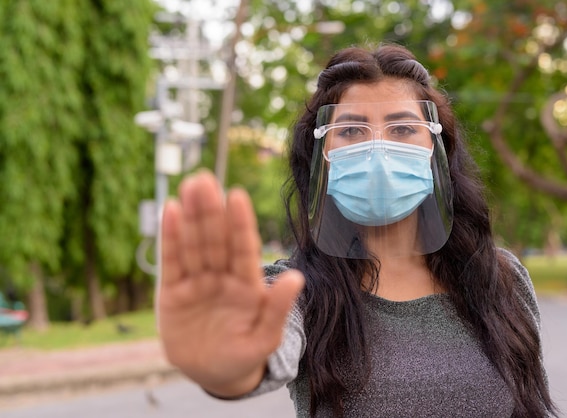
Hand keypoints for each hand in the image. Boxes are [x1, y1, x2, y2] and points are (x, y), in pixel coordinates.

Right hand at [157, 171, 303, 396]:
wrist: (213, 375)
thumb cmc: (244, 355)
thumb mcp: (265, 337)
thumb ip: (277, 308)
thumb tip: (298, 277)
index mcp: (247, 284)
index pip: (244, 249)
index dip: (241, 224)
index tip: (237, 197)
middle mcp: (222, 277)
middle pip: (216, 239)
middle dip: (210, 211)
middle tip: (205, 180)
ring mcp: (197, 282)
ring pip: (194, 244)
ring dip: (191, 216)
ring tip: (190, 186)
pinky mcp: (173, 293)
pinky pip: (171, 262)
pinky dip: (170, 238)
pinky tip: (170, 211)